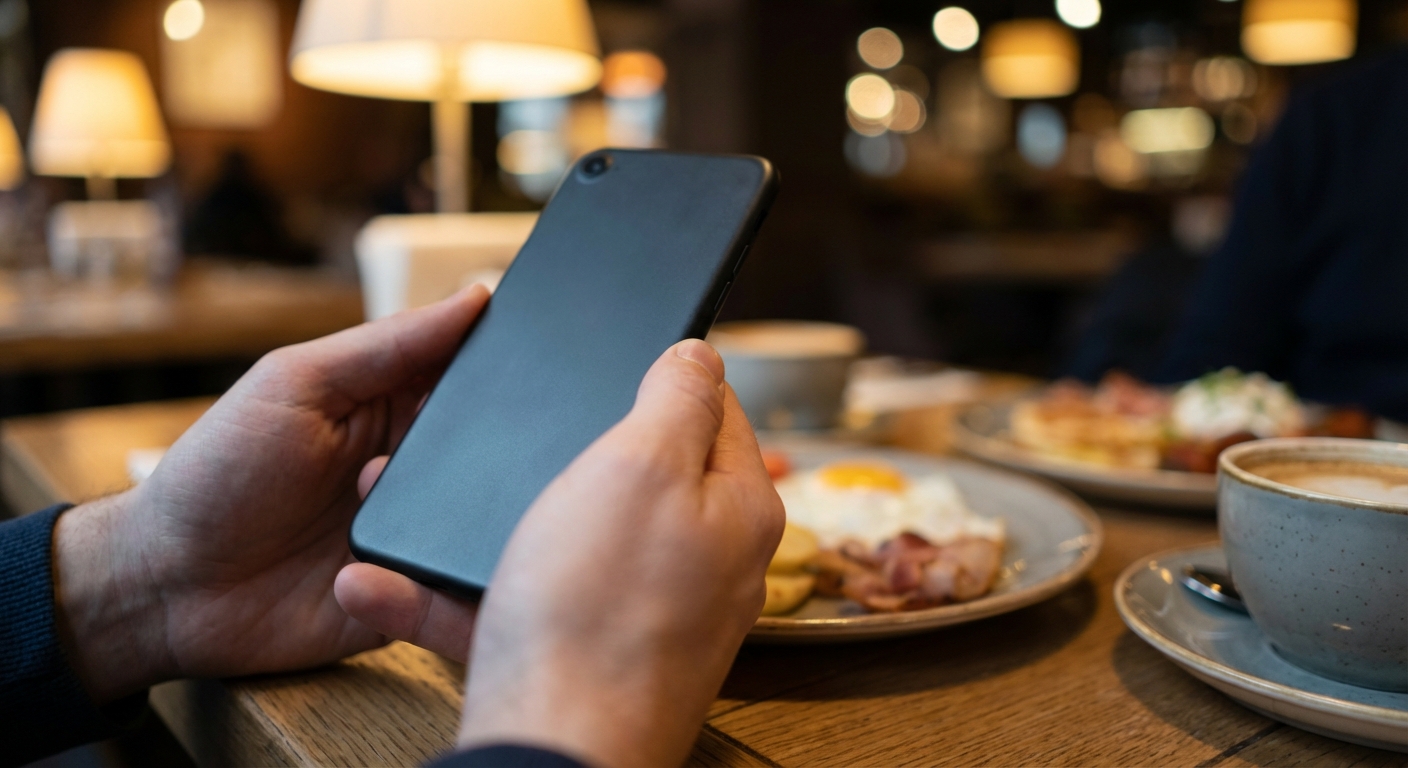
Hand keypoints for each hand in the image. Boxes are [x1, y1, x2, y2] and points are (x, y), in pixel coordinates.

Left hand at [52, 286, 489, 702]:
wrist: (167, 588)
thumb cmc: (217, 475)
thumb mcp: (296, 383)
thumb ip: (387, 344)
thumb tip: (474, 298)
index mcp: (395, 405)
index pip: (470, 375)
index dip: (498, 363)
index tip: (516, 357)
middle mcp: (417, 468)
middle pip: (494, 449)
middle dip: (482, 443)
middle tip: (415, 440)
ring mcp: (419, 533)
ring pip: (489, 520)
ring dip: (449, 509)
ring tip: (366, 495)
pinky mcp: (418, 598)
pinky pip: (461, 591)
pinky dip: (442, 577)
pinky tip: (385, 557)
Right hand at [456, 341, 783, 767]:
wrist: (550, 748)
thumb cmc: (601, 608)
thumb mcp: (644, 464)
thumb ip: (678, 398)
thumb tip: (701, 354)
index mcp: (737, 509)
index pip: (718, 413)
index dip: (663, 376)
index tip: (611, 361)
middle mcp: (706, 566)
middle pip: (642, 477)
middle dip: (571, 453)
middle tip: (516, 441)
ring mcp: (648, 618)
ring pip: (568, 544)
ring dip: (499, 526)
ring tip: (433, 512)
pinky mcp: (589, 659)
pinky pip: (523, 607)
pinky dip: (462, 595)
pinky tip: (397, 587)